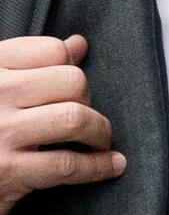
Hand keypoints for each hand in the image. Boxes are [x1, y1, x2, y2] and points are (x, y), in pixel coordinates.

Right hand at [0, 35, 124, 214]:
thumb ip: (34, 64)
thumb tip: (79, 43)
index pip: (54, 51)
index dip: (71, 69)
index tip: (71, 90)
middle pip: (72, 82)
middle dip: (88, 101)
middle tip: (85, 119)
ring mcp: (0, 132)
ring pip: (74, 118)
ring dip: (100, 133)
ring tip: (100, 141)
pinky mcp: (6, 171)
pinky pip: (67, 164)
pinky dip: (98, 167)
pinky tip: (111, 166)